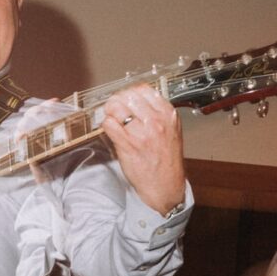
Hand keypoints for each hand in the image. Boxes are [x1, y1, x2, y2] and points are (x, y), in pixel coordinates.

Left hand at [102, 84, 184, 216]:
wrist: (166, 186)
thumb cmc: (166, 160)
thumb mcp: (171, 130)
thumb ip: (157, 113)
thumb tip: (135, 100)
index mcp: (168, 114)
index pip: (142, 90)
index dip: (128, 92)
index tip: (124, 99)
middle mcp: (156, 121)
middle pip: (127, 96)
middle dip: (116, 100)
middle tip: (113, 108)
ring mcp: (141, 133)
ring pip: (116, 108)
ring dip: (109, 111)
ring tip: (111, 118)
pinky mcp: (127, 145)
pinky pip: (109, 125)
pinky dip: (106, 124)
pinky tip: (110, 130)